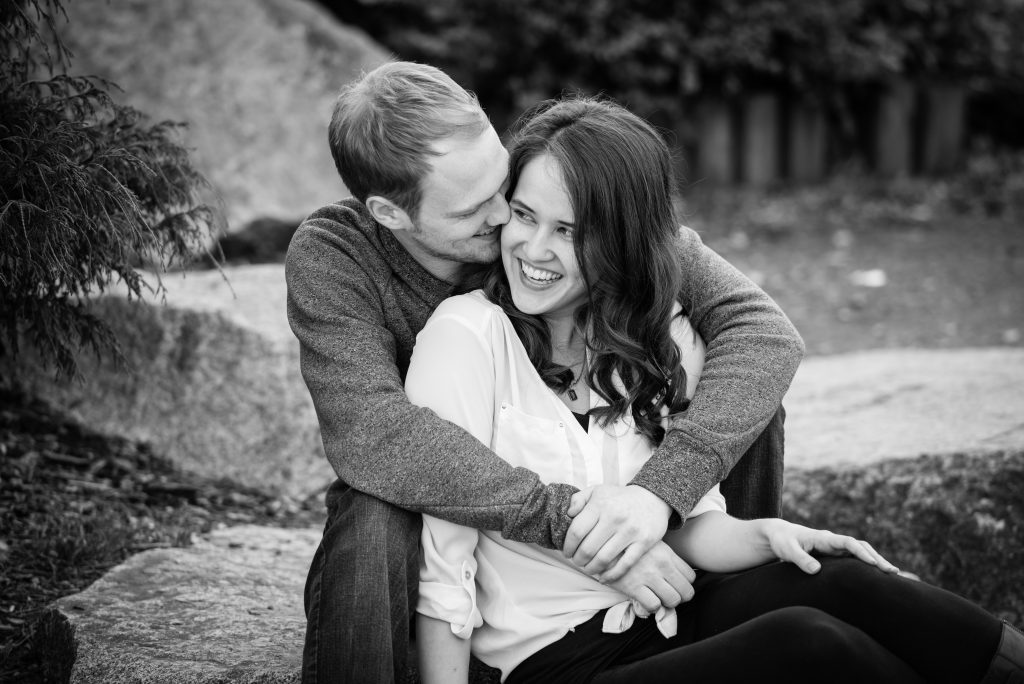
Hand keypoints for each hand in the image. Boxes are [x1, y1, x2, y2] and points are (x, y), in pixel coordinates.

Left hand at [564, 484, 671, 579]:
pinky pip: (624, 565)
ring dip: (591, 568)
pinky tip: (603, 578)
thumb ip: (578, 499)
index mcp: (600, 505)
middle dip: (578, 559)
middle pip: (588, 548)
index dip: (568, 546)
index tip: (566, 552)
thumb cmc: (620, 498)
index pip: (576, 531)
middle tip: (577, 561)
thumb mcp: (597, 491)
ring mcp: (630, 531)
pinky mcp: (643, 542)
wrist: (652, 497)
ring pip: (604, 559)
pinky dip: (611, 575)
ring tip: (588, 569)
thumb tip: (568, 514)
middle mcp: (614, 518)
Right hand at [605, 541, 696, 613]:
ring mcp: (648, 576)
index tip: (675, 585)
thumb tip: (676, 576)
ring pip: (672, 601)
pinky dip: (651, 606)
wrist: (602, 544)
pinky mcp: (633, 586)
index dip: (684, 584)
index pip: (691, 576)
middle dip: (679, 597)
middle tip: (669, 595)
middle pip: (686, 592)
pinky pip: (653, 605)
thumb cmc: (628, 545)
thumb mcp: (650, 544)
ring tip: (657, 597)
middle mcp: (661, 564)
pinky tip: (644, 598)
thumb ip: (665, 558)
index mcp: (667, 553)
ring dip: (666, 603)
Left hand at [762, 520, 899, 574]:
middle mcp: (833, 541)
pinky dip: (867, 564)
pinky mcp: (834, 554)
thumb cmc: (782, 542)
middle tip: (893, 572)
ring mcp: (835, 547)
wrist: (778, 535)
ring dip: (876, 561)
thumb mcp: (787, 550)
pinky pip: (854, 558)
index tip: (873, 564)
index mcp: (823, 538)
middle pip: (860, 547)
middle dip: (876, 558)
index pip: (847, 543)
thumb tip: (817, 570)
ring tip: (894, 575)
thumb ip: (801, 559)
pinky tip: (878, 575)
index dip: (861, 553)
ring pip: (860, 552)